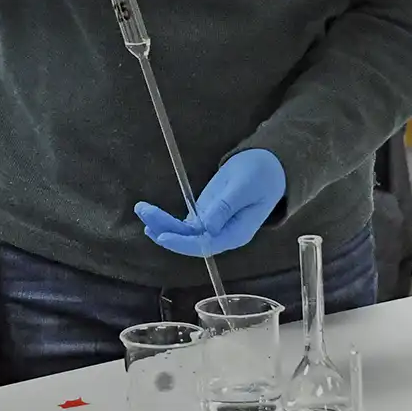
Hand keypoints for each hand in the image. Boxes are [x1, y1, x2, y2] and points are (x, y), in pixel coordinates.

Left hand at [135, 148, 286, 257]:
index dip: (182, 243)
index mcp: (237, 233)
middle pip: (190, 241)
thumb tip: (206, 228)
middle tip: (144, 214)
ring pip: (184, 233)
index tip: (163, 236)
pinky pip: (185, 225)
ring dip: (162, 225)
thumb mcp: (244, 187)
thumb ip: (225, 207)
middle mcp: (223, 235)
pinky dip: (168, 222)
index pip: (205, 244)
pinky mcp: (206, 216)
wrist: (269, 166)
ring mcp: (214, 226)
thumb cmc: (262, 175)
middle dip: (166, 231)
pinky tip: (152, 218)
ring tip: (142, 211)